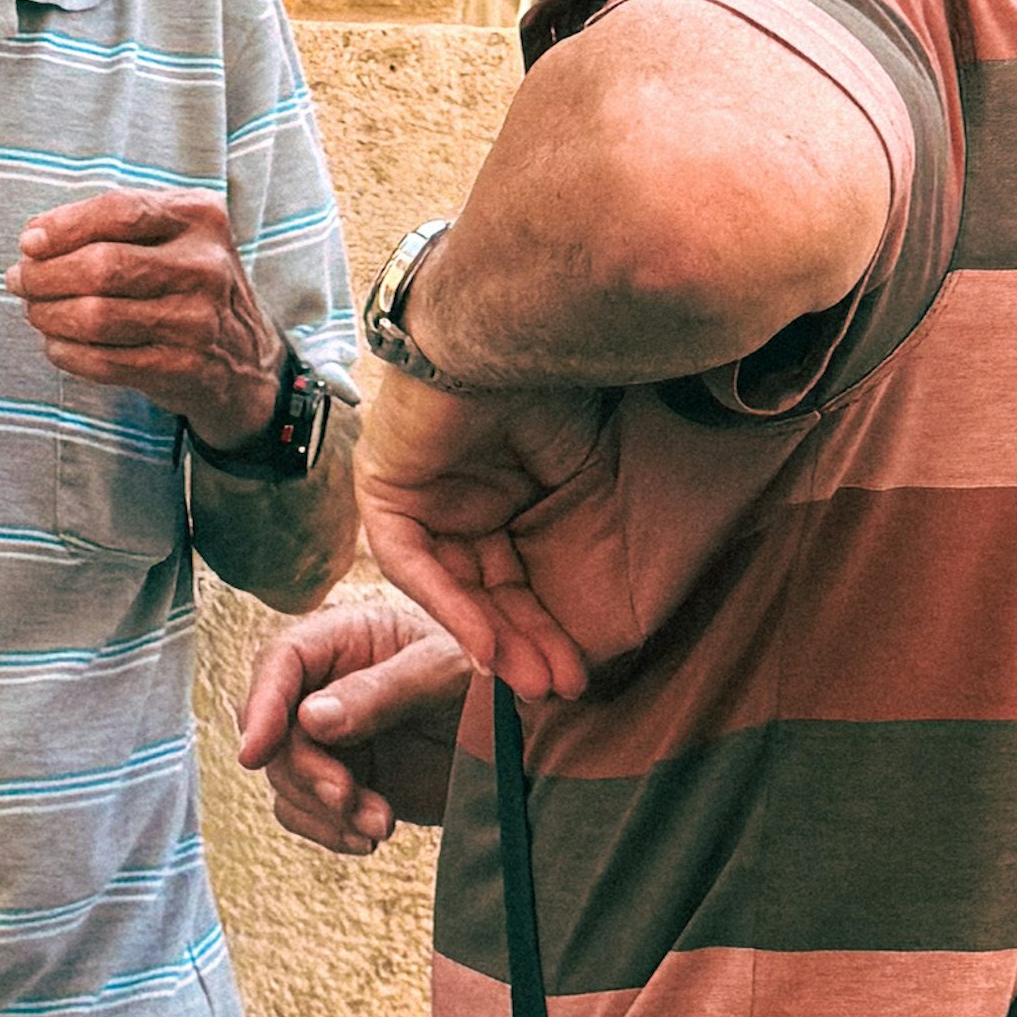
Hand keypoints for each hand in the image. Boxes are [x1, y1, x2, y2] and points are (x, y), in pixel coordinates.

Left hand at [7, 187, 283, 443]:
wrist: (245, 361)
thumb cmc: (187, 286)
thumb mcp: (173, 238)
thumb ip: (111, 226)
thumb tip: (34, 237)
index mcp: (200, 217)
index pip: (120, 210)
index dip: (64, 226)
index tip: (28, 242)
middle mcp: (204, 266)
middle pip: (102, 266)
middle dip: (45, 276)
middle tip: (20, 281)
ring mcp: (197, 320)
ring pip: (97, 316)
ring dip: (49, 315)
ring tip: (35, 312)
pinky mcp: (183, 368)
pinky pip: (104, 361)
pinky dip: (67, 353)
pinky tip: (57, 344)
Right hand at [239, 587, 469, 852]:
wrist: (531, 740)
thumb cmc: (492, 682)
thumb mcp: (444, 674)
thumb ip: (381, 692)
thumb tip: (308, 719)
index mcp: (346, 637)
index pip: (282, 663)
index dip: (262, 705)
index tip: (253, 753)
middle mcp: (328, 684)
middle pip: (277, 730)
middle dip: (306, 772)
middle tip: (347, 799)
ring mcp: (333, 737)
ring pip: (287, 777)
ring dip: (324, 808)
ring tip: (381, 824)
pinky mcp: (347, 780)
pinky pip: (308, 810)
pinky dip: (329, 830)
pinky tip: (369, 839)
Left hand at [355, 365, 608, 700]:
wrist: (512, 327)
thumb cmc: (558, 382)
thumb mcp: (578, 470)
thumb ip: (578, 520)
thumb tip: (628, 582)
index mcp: (498, 492)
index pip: (517, 575)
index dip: (546, 626)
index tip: (579, 670)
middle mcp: (455, 499)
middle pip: (486, 590)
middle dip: (522, 645)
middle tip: (556, 689)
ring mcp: (419, 496)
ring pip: (452, 588)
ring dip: (490, 638)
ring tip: (530, 682)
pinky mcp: (387, 492)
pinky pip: (415, 563)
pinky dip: (452, 605)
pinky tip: (488, 646)